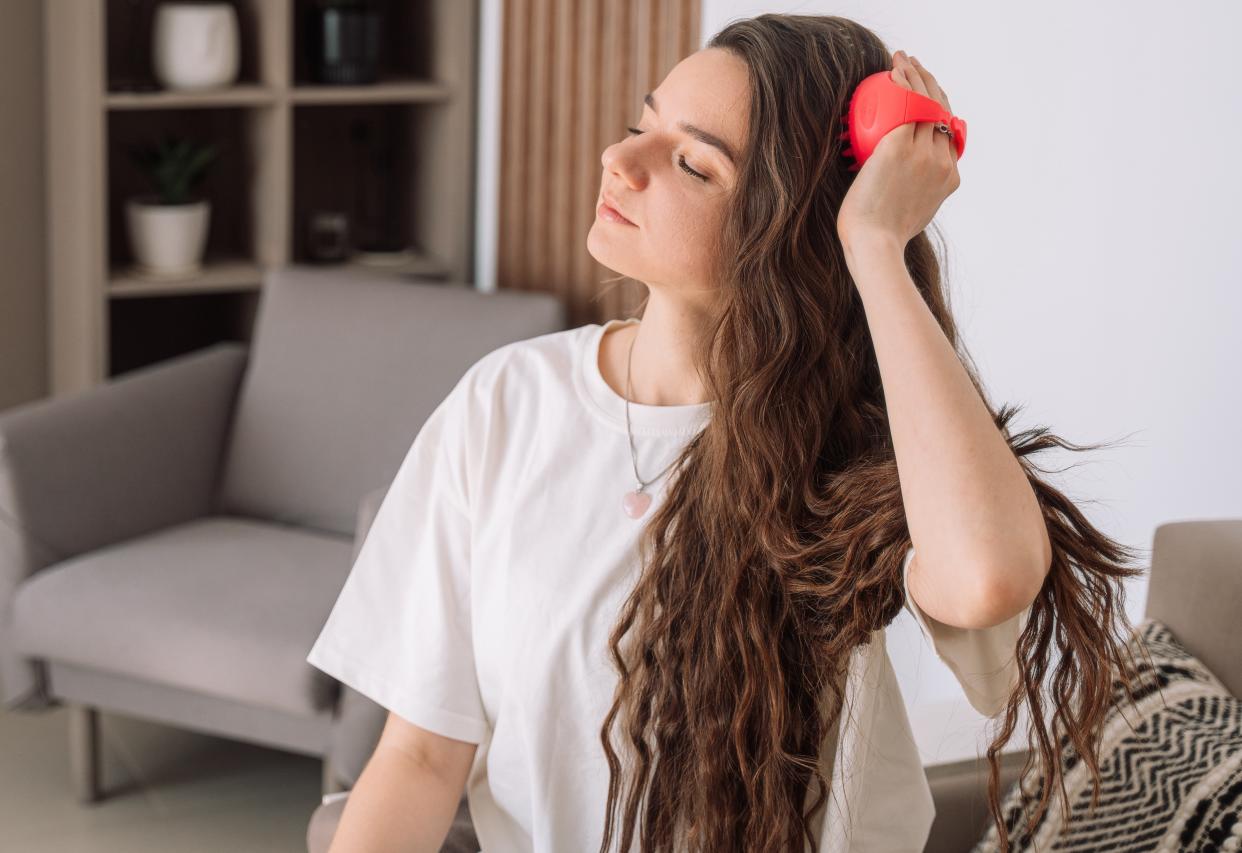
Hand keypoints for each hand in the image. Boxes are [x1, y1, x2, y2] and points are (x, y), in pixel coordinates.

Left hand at [836, 50, 960, 252]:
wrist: (875, 246)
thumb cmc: (880, 238)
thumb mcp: (908, 218)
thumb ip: (911, 198)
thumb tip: (900, 189)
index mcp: (949, 178)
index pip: (949, 133)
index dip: (941, 109)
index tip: (928, 97)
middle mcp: (942, 161)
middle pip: (941, 111)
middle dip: (932, 84)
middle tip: (916, 67)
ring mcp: (923, 154)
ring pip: (925, 102)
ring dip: (916, 75)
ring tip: (903, 60)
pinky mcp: (899, 148)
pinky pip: (904, 105)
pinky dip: (902, 83)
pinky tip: (893, 70)